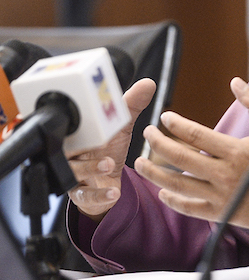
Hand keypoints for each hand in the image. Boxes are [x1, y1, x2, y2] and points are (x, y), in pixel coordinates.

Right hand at [67, 78, 157, 221]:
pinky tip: (113, 193)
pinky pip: (85, 196)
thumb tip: (148, 83)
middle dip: (81, 143)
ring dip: (92, 168)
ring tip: (108, 165)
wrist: (107, 181)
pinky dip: (99, 195)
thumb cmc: (108, 149)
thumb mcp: (121, 127)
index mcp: (78, 134)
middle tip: (99, 143)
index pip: (72, 126)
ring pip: (75, 171)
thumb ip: (131, 106)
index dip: (77, 122)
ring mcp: (74, 174)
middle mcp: (71, 154)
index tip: (88, 118)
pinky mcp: (81, 194)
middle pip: (68, 148)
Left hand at [137, 77, 248, 232]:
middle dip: (158, 144)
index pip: (196, 135)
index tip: (164, 117)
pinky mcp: (222, 213)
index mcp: (237, 152)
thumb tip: (235, 81)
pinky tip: (162, 192)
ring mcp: (222, 197)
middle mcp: (226, 175)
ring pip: (178, 184)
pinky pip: (190, 208)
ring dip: (155, 173)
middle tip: (147, 134)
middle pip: (180, 158)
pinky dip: (172, 201)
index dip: (176, 125)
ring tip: (140, 163)